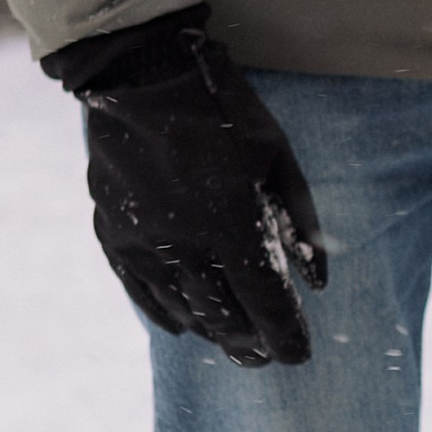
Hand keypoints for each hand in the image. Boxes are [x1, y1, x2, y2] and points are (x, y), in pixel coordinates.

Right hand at [46, 12, 326, 366]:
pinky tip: (182, 326)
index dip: (285, 335)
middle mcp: (182, 243)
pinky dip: (164, 313)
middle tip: (266, 357)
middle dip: (250, 343)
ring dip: (211, 332)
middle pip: (222, 316)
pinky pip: (140, 290)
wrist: (140, 74)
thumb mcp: (278, 157)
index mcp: (230, 223)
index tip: (300, 355)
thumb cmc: (223, 110)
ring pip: (181, 309)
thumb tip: (318, 282)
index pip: (265, 302)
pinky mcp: (113, 233)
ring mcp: (142, 241)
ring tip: (233, 343)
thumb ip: (299, 222)